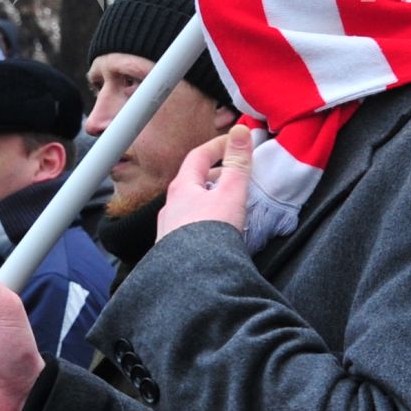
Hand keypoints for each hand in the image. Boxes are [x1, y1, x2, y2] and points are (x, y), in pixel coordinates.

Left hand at [156, 124, 254, 241]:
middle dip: (214, 175)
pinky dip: (204, 222)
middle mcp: (170, 207)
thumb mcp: (230, 193)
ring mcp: (169, 230)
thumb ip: (237, 163)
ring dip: (208, 201)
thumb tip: (241, 132)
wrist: (193, 279)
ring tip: (228, 206)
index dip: (217, 146)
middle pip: (192, 182)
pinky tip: (216, 233)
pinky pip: (188, 228)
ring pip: (190, 206)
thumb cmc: (209, 235)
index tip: (233, 143)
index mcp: (181, 188)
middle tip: (234, 176)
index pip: (198, 156)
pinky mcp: (173, 251)